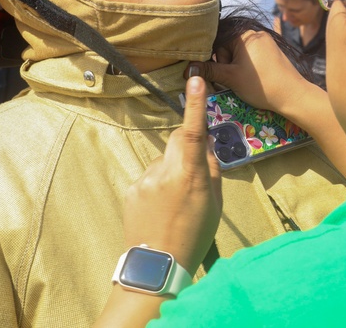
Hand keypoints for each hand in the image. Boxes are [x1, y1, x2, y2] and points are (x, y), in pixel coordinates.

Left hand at [122, 76, 221, 272]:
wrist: (158, 266)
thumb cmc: (194, 234)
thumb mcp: (214, 203)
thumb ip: (211, 170)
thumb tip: (205, 147)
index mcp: (190, 174)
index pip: (195, 131)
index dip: (196, 104)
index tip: (196, 80)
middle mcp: (165, 171)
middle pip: (178, 141)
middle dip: (187, 148)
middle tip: (193, 176)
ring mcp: (144, 179)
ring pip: (163, 162)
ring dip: (170, 174)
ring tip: (174, 206)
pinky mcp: (131, 188)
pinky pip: (149, 177)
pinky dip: (156, 187)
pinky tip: (159, 211)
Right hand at [187, 30, 308, 113]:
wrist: (293, 95)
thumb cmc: (261, 85)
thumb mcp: (231, 78)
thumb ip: (209, 71)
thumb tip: (187, 69)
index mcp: (244, 34)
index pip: (218, 41)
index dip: (216, 59)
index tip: (220, 73)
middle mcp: (255, 33)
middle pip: (229, 46)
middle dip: (227, 63)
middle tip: (234, 78)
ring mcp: (266, 41)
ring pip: (240, 52)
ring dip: (237, 66)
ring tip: (245, 80)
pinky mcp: (272, 51)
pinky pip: (252, 54)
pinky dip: (248, 65)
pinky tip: (253, 75)